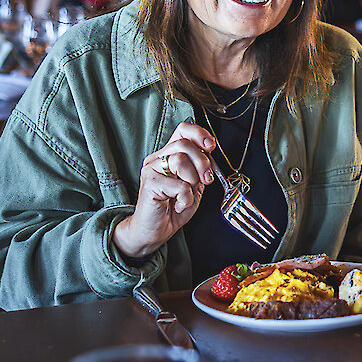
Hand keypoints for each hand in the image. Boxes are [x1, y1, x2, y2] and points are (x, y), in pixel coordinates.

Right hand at [113, 123, 217, 260]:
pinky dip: (185, 198)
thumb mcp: (194, 185)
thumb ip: (200, 168)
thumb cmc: (172, 208)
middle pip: (185, 144)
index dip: (199, 133)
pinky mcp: (150, 183)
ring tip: (187, 196)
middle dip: (202, 163)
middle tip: (205, 180)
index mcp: (169, 154)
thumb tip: (209, 155)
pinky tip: (179, 205)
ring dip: (192, 182)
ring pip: (181, 160)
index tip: (210, 146)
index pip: (183, 130)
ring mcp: (151, 169)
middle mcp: (158, 158)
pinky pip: (178, 184)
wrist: (154, 231)